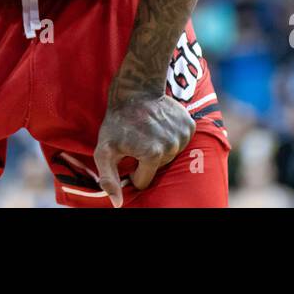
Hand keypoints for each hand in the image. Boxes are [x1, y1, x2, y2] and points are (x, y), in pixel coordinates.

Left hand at [92, 91, 194, 207]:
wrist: (136, 90)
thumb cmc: (117, 122)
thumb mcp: (104, 151)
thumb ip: (108, 179)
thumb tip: (118, 204)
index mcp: (152, 155)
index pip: (143, 180)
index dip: (132, 171)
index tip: (127, 154)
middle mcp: (171, 147)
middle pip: (158, 168)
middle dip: (146, 159)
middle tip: (136, 140)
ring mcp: (182, 135)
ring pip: (170, 155)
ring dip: (159, 148)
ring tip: (147, 131)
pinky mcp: (189, 125)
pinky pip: (180, 141)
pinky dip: (171, 136)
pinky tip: (160, 125)